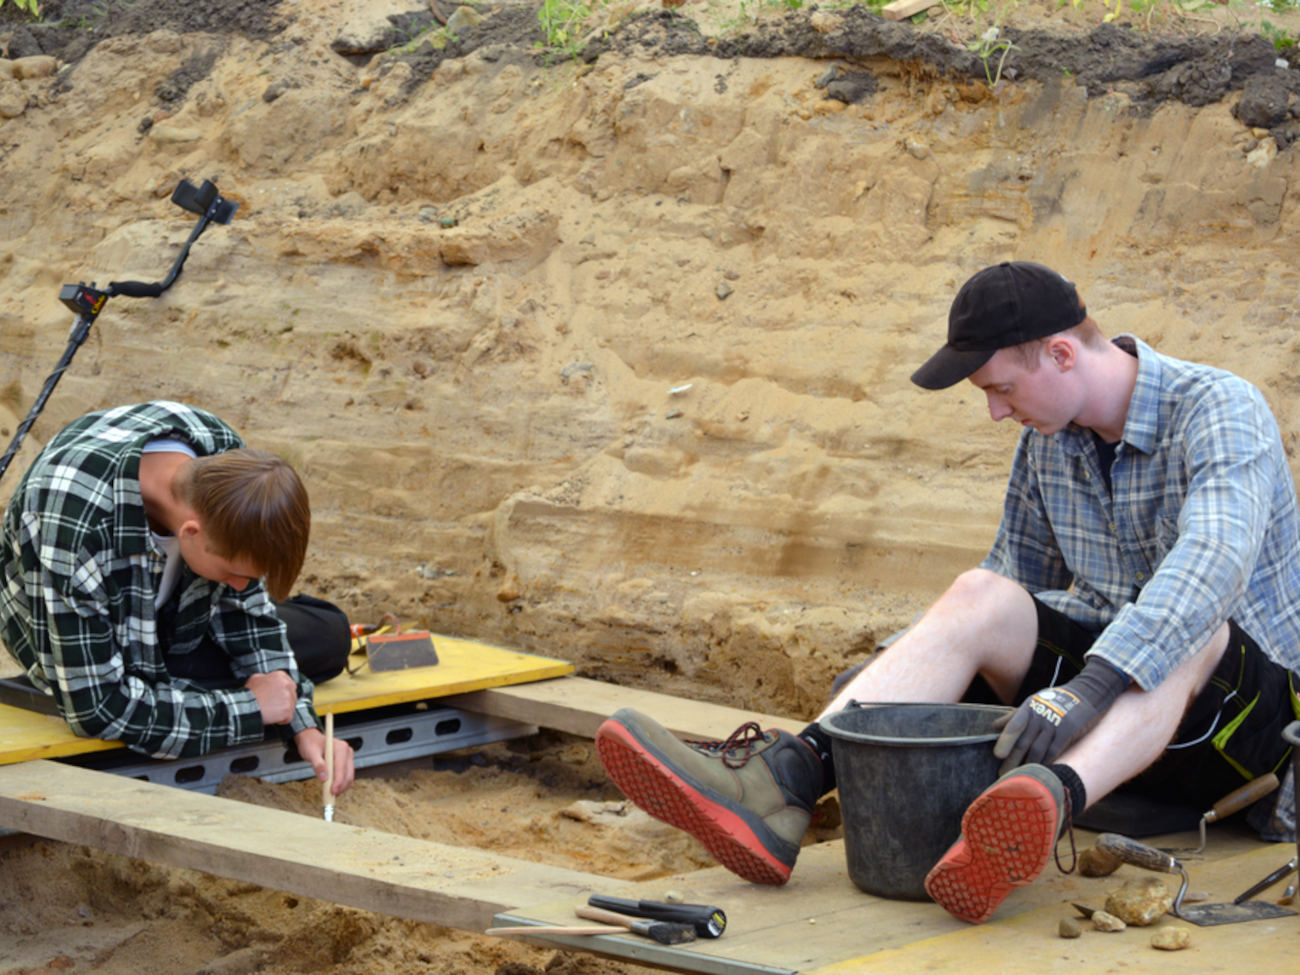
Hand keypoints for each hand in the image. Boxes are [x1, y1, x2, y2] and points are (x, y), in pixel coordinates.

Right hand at [245, 670, 297, 724]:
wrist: (246, 707)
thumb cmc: (249, 694)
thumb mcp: (255, 679)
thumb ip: (266, 677)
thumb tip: (268, 680)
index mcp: (280, 676)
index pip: (289, 685)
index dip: (283, 693)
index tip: (277, 698)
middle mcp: (287, 685)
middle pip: (292, 696)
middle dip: (285, 702)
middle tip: (273, 706)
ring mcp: (288, 698)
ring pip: (291, 707)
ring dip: (283, 711)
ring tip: (270, 712)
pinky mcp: (288, 710)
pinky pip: (288, 718)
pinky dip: (281, 720)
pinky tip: (272, 717)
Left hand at [294, 726, 354, 795]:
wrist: (312, 740)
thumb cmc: (311, 744)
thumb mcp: (311, 753)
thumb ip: (318, 765)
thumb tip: (324, 778)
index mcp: (341, 748)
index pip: (342, 768)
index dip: (338, 781)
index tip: (332, 792)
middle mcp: (347, 752)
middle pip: (348, 774)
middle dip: (341, 787)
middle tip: (331, 796)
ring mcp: (348, 758)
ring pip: (349, 777)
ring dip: (342, 787)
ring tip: (331, 794)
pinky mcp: (346, 763)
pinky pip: (347, 776)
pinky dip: (341, 785)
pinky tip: (333, 789)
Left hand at [993, 657, 1129, 774]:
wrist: (1087, 693)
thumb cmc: (1056, 699)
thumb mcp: (1034, 701)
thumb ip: (1015, 716)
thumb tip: (995, 726)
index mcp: (1028, 707)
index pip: (1013, 726)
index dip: (1005, 741)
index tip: (997, 755)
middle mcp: (1040, 716)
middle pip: (1023, 742)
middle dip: (1012, 760)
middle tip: (1002, 774)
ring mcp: (1054, 724)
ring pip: (1038, 750)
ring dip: (1028, 765)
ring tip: (1019, 778)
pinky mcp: (1068, 732)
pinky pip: (1054, 751)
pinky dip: (1046, 762)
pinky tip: (1040, 772)